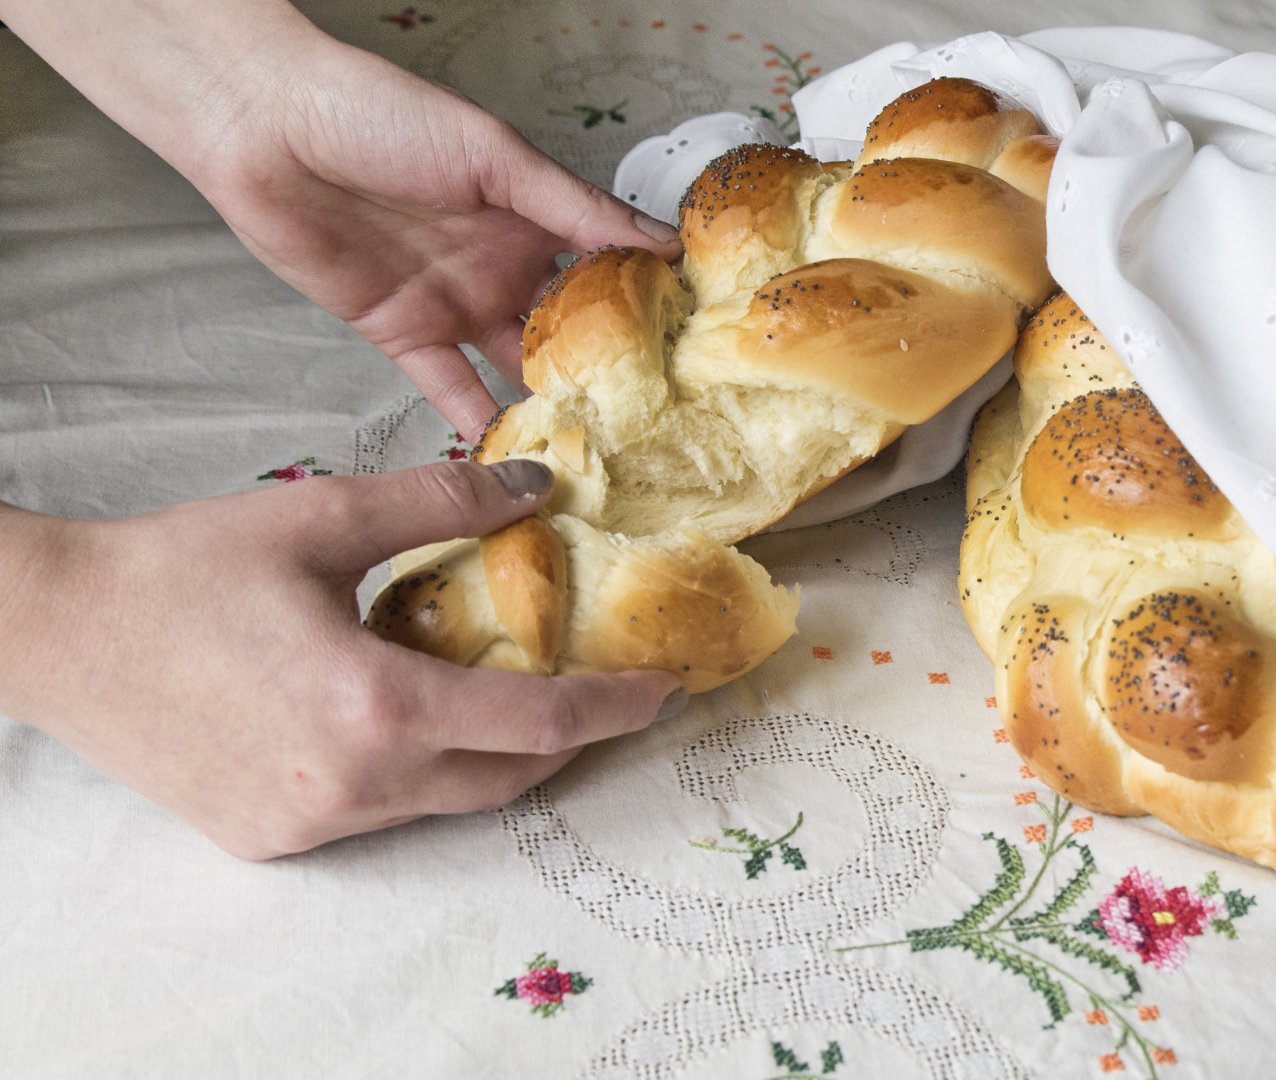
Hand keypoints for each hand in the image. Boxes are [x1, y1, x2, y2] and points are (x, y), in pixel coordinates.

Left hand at [0, 0, 680, 440]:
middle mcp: (503, 266)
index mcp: (533, 218)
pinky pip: (449, 390)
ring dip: (549, 409)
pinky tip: (513, 460)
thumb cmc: (380, 114)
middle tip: (657, 427)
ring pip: (515, 371)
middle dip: (605, 376)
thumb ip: (576, 208)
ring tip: (597, 455)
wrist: (266, 129)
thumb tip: (663, 239)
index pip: (604, 274)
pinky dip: (477, 425)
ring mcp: (455, 304)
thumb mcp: (495, 156)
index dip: (645, 312)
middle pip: (565, 334)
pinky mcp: (403, 335)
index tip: (694, 356)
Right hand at [0, 461, 683, 858]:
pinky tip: (401, 707)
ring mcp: (309, 825)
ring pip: (446, 801)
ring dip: (490, 752)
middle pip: (507, 778)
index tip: (664, 684)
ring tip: (499, 682)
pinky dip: (417, 767)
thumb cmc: (181, 569)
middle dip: (567, 737)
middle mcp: (352, 787)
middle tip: (596, 682)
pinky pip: (381, 812)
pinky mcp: (272, 840)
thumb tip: (539, 484)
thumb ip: (444, 503)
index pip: (541, 724)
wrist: (55, 633)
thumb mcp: (321, 517)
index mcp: (376, 709)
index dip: (616, 706)